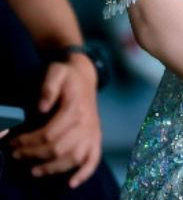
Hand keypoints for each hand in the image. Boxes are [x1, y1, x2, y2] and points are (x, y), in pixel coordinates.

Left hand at [10, 58, 101, 188]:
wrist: (84, 76)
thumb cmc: (66, 75)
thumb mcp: (55, 72)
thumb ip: (48, 87)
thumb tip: (41, 107)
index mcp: (75, 108)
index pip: (49, 134)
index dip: (28, 142)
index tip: (12, 143)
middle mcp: (86, 122)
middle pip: (58, 149)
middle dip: (33, 155)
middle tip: (16, 155)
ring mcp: (92, 132)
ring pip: (72, 158)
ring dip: (52, 168)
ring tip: (33, 170)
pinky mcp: (96, 137)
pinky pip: (93, 160)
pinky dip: (84, 174)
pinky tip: (70, 184)